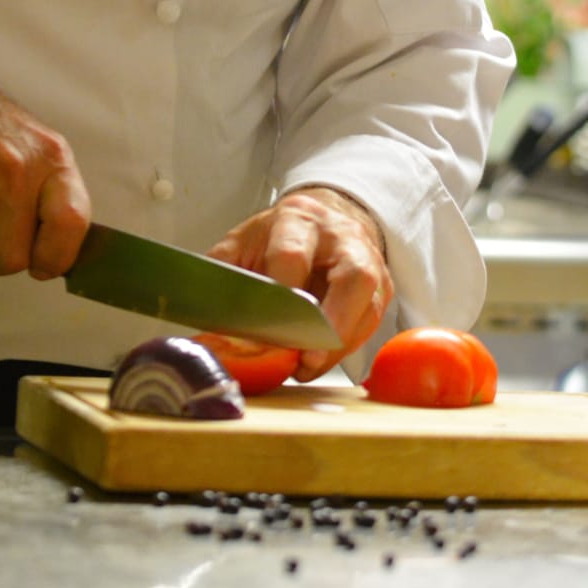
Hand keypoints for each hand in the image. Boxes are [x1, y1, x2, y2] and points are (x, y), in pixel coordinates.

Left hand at [208, 187, 392, 381]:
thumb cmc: (275, 238)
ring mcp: (368, 258)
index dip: (281, 296)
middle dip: (333, 321)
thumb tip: (204, 330)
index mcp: (298, 219)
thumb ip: (222, 279)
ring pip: (370, 303)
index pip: (293, 256)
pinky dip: (348, 345)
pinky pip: (372, 319)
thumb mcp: (241, 245)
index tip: (266, 332)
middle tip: (309, 359)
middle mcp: (341, 236)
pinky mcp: (383, 284)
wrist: (320, 220)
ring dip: (340, 344)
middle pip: (353, 276)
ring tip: (308, 368)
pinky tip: (322, 360)